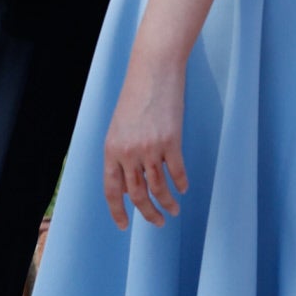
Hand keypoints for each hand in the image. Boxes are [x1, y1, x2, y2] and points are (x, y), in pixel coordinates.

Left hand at [103, 53, 187, 229]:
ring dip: (167, 203)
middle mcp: (129, 152)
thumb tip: (129, 182)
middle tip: (158, 223)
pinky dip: (181, 184)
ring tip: (173, 210)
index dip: (117, 210)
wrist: (153, 70)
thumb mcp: (119, 127)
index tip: (125, 225)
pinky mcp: (171, 141)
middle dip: (148, 213)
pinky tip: (183, 189)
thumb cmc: (135, 96)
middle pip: (137, 194)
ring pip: (159, 187)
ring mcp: (150, 148)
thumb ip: (121, 154)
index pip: (112, 189)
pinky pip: (177, 172)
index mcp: (111, 149)